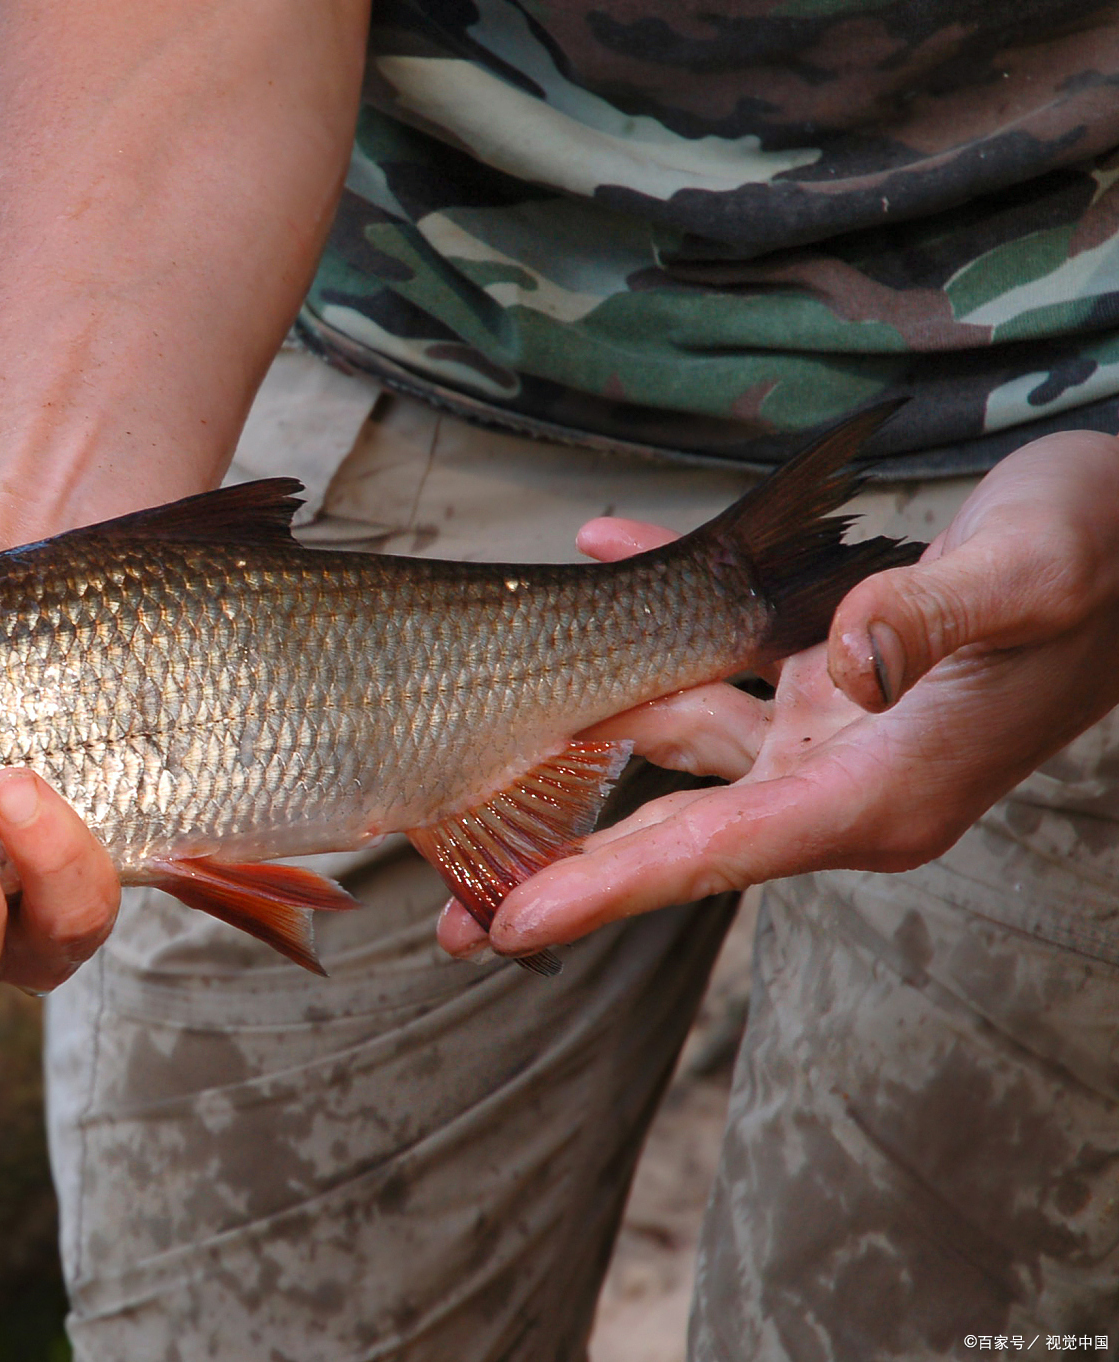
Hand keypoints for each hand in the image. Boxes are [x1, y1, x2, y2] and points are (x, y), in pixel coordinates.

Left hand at [437, 429, 1118, 961]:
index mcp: (883, 793)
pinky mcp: (824, 682)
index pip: (715, 854)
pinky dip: (652, 606)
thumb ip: (936, 615)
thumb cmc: (1102, 549)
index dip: (607, 889)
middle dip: (560, 867)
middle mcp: (842, 781)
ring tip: (466, 754)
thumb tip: (851, 659)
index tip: (508, 927)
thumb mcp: (1028, 572)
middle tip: (447, 916)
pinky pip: (711, 660)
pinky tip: (602, 548)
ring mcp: (828, 735)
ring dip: (578, 732)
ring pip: (673, 744)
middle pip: (672, 835)